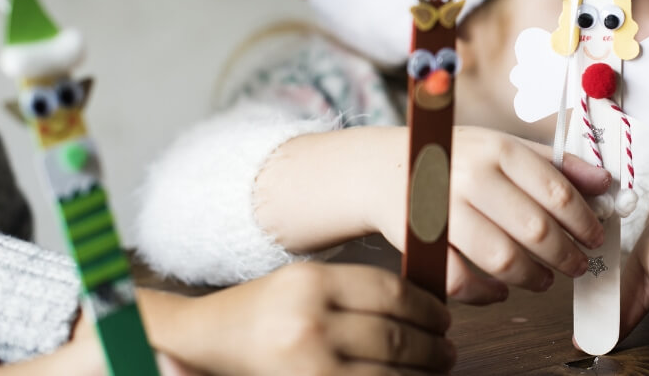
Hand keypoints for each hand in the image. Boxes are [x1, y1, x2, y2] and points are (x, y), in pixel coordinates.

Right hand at [161, 262, 453, 375]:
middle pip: (396, 335)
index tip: (443, 319)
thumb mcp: (306, 285)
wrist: (201, 341)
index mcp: (313, 282)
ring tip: (435, 369)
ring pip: (389, 370)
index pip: (393, 293)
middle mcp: (309, 320)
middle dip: (432, 347)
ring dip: (422, 373)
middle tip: (447, 351)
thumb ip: (358, 292)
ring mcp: (307, 361)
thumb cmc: (262, 314)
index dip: (428, 309)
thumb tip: (425, 308)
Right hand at [393, 127, 611, 303]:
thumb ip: (555, 163)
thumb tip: (605, 181)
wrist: (383, 167)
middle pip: (535, 229)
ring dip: (533, 277)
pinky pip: (460, 280)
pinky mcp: (420, 241)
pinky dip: (486, 294)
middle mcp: (471, 177)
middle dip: (566, 255)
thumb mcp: (503, 146)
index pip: (556, 190)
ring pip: (502, 259)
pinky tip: (501, 291)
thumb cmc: (454, 157)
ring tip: (545, 279)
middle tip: (578, 265)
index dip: (584, 220)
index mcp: (499, 149)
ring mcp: (444, 211)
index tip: (597, 236)